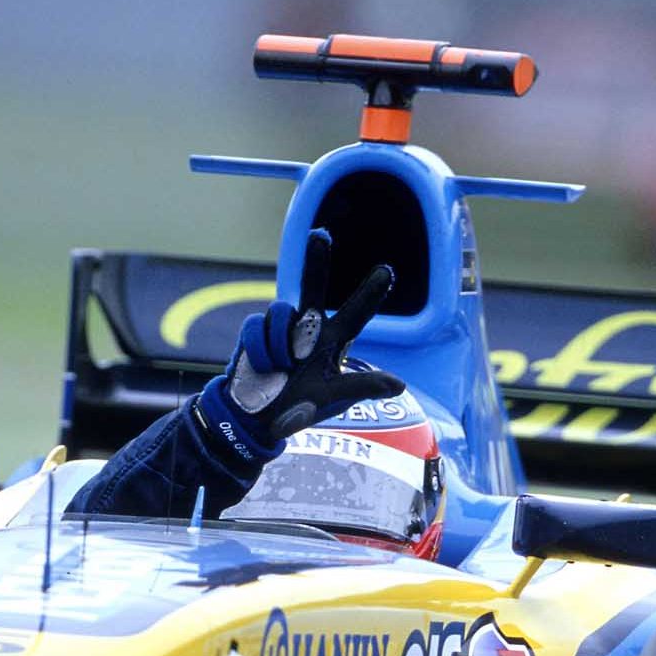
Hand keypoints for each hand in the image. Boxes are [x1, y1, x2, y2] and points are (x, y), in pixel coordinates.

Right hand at [197, 228, 406, 464]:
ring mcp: (281, 327)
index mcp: (333, 340)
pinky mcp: (256, 331)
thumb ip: (362, 386)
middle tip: (320, 235)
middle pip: (313, 287)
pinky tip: (263, 368)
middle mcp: (309, 326)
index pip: (356, 313)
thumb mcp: (333, 397)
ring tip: (281, 369)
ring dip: (279, 343)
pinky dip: (260, 350)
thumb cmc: (302, 407)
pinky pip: (258, 327)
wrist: (257, 419)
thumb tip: (399, 384)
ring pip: (282, 311)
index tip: (386, 271)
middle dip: (316, 261)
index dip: (370, 293)